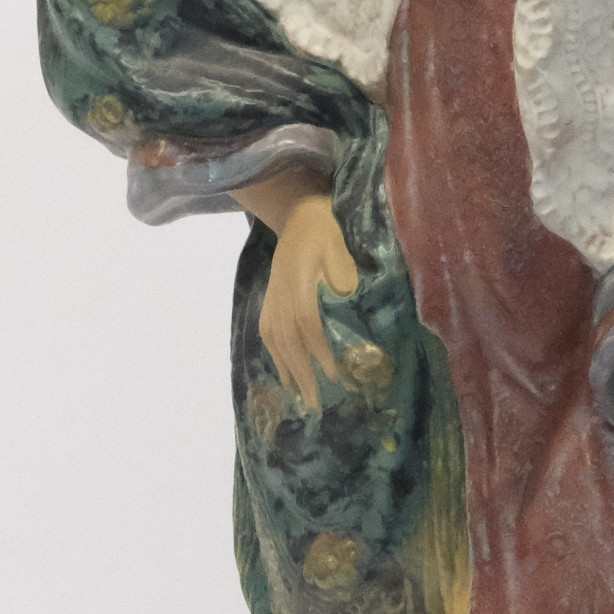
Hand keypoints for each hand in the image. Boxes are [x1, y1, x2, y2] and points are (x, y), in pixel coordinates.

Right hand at [246, 182, 358, 408]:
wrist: (301, 212)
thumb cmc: (329, 229)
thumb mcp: (342, 248)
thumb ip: (342, 278)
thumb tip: (345, 306)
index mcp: (298, 278)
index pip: (306, 321)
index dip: (317, 349)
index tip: (333, 373)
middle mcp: (280, 290)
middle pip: (287, 337)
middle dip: (301, 371)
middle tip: (315, 401)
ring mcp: (273, 294)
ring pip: (274, 337)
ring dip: (287, 367)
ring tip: (299, 393)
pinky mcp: (272, 296)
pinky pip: (268, 329)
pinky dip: (276, 352)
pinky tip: (285, 371)